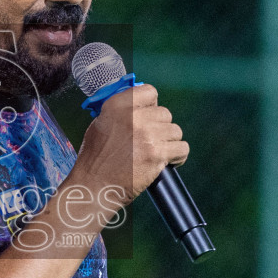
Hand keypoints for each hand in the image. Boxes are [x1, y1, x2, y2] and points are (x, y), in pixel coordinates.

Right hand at [72, 84, 188, 221]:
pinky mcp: (157, 154)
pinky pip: (182, 148)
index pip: (150, 92)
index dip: (151, 105)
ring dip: (169, 142)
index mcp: (118, 105)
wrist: (95, 185)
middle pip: (165, 113)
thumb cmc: (95, 158)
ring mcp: (147, 135)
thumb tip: (141, 105)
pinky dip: (178, 156)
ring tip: (158, 152)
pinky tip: (169, 160)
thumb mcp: (100, 124)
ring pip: (175, 131)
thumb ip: (121, 111)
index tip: (149, 115)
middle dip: (160, 126)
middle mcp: (134, 117)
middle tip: (150, 140)